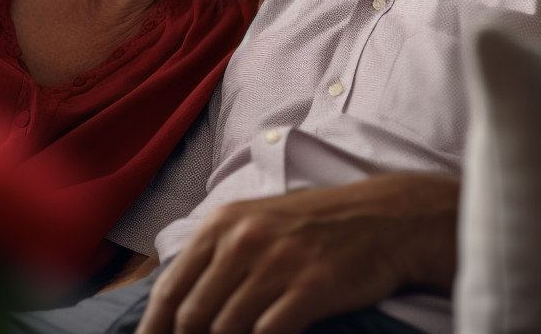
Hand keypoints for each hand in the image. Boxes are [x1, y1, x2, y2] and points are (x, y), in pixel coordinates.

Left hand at [135, 173, 458, 333]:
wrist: (385, 218)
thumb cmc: (317, 225)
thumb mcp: (257, 222)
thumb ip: (216, 254)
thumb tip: (175, 303)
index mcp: (224, 223)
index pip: (171, 288)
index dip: (155, 329)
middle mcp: (244, 240)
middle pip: (193, 315)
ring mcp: (277, 264)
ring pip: (225, 329)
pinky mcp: (310, 288)